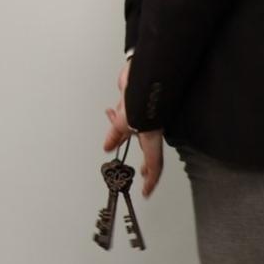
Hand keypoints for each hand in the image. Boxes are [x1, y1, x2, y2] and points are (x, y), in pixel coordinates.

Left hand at [103, 58, 162, 196]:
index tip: (146, 192)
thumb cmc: (144, 93)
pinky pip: (128, 115)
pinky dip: (118, 115)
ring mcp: (144, 116)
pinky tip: (111, 112)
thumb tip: (108, 146)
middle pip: (146, 149)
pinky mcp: (137, 105)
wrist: (145, 70)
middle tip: (140, 174)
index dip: (151, 181)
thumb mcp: (125, 120)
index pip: (154, 165)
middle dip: (141, 162)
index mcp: (152, 135)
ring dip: (121, 134)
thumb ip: (116, 134)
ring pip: (133, 130)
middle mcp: (150, 127)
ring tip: (112, 141)